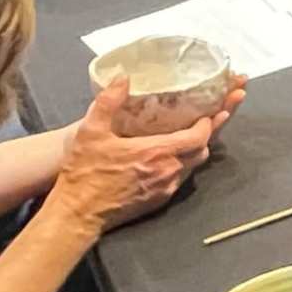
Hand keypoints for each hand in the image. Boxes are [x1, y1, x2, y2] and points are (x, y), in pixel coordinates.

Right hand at [42, 74, 229, 226]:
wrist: (78, 213)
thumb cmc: (84, 172)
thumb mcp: (91, 131)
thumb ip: (108, 101)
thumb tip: (123, 78)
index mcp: (156, 152)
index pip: (199, 137)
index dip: (209, 123)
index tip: (212, 110)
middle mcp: (168, 172)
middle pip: (202, 152)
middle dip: (209, 134)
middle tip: (212, 118)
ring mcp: (165, 189)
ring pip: (193, 167)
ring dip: (196, 150)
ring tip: (195, 134)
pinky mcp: (159, 202)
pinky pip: (181, 180)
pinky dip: (184, 165)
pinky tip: (174, 156)